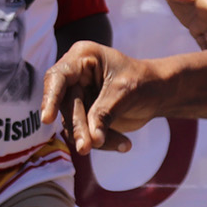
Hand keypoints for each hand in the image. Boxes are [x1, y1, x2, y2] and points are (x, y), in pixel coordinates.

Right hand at [41, 42, 168, 153]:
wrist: (160, 93)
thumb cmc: (144, 82)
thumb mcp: (124, 94)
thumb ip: (104, 113)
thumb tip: (91, 139)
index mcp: (82, 58)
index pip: (58, 77)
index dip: (50, 97)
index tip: (47, 119)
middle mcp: (75, 76)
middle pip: (65, 104)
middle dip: (79, 127)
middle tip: (86, 147)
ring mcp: (78, 95)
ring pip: (73, 122)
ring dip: (94, 138)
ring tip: (125, 145)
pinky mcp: (84, 113)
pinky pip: (85, 132)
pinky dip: (103, 141)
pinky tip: (124, 144)